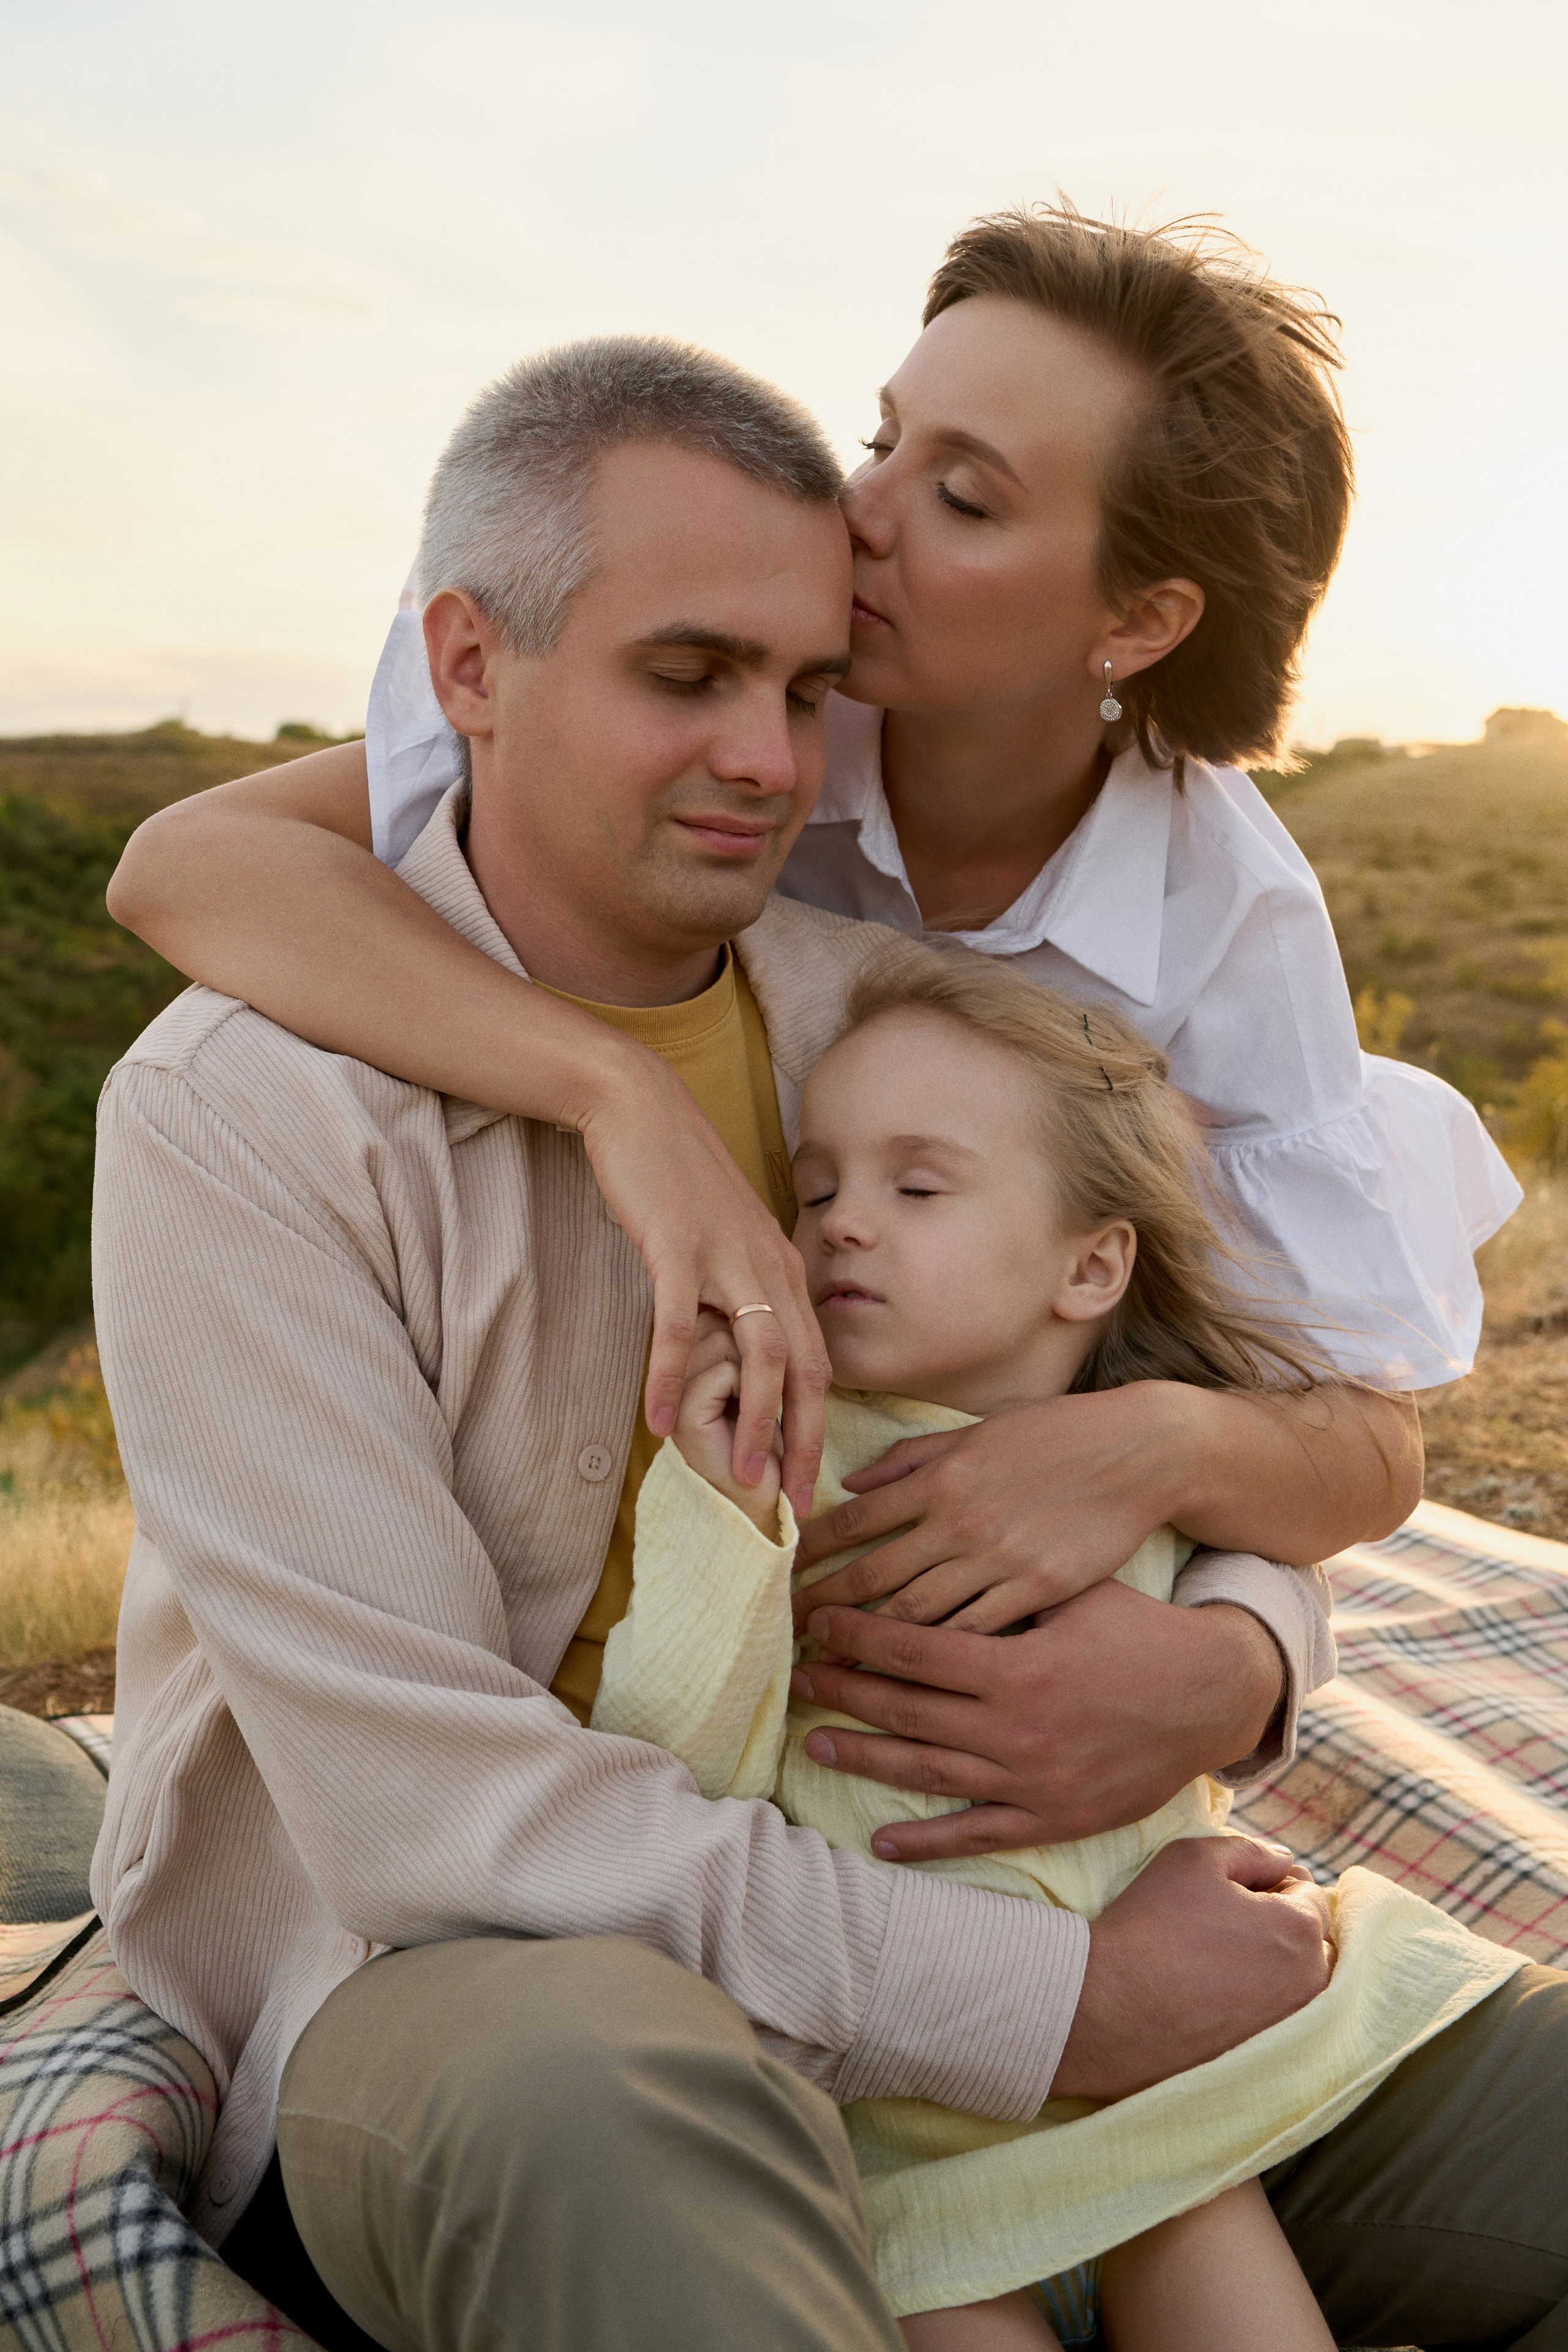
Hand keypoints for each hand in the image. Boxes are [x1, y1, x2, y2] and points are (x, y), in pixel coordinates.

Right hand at [580, 1051, 829, 1515]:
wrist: (642, 1108)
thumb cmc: (680, 1178)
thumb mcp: (728, 1238)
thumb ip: (742, 1288)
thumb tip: (741, 1347)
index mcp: (785, 1267)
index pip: (819, 1359)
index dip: (819, 1425)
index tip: (809, 1478)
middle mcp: (769, 1266)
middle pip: (805, 1368)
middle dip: (804, 1440)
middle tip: (795, 1500)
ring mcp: (726, 1257)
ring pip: (759, 1355)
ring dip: (754, 1420)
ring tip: (743, 1476)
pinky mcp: (677, 1248)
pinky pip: (680, 1328)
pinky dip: (674, 1379)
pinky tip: (660, 1423)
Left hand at [789, 1585, 1283, 1855]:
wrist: (1214, 1697)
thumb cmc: (1140, 1631)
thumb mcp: (1072, 1591)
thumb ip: (1003, 1582)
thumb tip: (934, 1550)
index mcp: (1016, 1664)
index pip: (913, 1650)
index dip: (858, 1636)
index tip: (818, 1625)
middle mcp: (1015, 1727)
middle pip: (907, 1709)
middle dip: (845, 1691)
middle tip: (798, 1678)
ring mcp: (1032, 1779)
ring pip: (928, 1771)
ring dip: (866, 1756)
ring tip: (815, 1742)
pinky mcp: (1053, 1817)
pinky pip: (979, 1832)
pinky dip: (927, 1841)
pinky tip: (883, 1841)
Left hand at [792, 1387, 1197, 1632]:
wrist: (1141, 1453)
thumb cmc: (1059, 1436)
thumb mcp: (980, 1432)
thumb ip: (915, 1458)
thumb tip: (854, 1481)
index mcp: (943, 1478)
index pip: (857, 1521)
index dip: (813, 1553)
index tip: (784, 1577)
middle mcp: (962, 1523)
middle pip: (875, 1577)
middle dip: (825, 1608)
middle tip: (786, 1635)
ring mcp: (1000, 1563)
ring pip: (917, 1617)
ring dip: (867, 1646)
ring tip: (829, 1668)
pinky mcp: (1038, 1595)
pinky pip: (975, 1637)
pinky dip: (937, 1660)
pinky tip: (907, 1683)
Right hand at [1051, 1837, 1334, 2099]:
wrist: (1108, 2006)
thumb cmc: (1152, 1922)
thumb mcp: (1196, 1857)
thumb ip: (1252, 1851)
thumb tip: (1284, 1862)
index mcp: (1301, 1929)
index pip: (1308, 1891)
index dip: (1268, 1882)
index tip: (1227, 1892)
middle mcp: (1310, 1983)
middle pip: (1312, 1940)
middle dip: (1282, 1924)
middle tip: (1225, 1923)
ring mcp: (1290, 2026)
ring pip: (1299, 1981)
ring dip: (1275, 1964)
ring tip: (1220, 1959)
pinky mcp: (1266, 2058)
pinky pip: (1279, 2017)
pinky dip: (1259, 2002)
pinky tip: (1216, 1993)